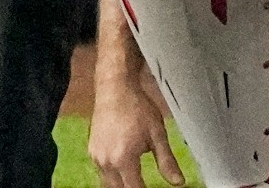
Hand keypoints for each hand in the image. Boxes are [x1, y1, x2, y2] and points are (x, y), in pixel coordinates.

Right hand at [89, 69, 183, 187]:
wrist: (115, 90)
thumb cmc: (138, 109)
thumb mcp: (158, 134)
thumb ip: (167, 161)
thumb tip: (178, 182)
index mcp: (123, 160)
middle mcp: (106, 162)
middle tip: (143, 183)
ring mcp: (95, 157)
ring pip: (107, 182)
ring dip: (121, 183)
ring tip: (135, 178)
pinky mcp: (90, 151)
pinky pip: (101, 171)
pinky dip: (112, 174)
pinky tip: (122, 166)